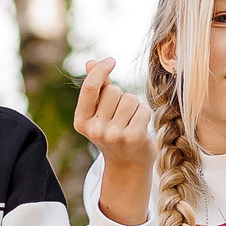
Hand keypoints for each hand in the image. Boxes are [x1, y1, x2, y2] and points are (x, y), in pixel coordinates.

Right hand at [73, 57, 154, 225]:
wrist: (128, 164)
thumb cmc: (114, 132)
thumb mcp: (101, 112)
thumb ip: (97, 87)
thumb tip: (90, 62)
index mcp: (82, 122)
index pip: (89, 87)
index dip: (100, 70)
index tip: (111, 61)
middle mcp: (95, 130)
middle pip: (113, 91)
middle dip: (120, 97)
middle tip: (120, 116)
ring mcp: (113, 135)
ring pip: (129, 99)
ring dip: (134, 106)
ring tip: (130, 122)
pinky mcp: (132, 137)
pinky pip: (142, 109)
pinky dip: (144, 113)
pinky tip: (140, 127)